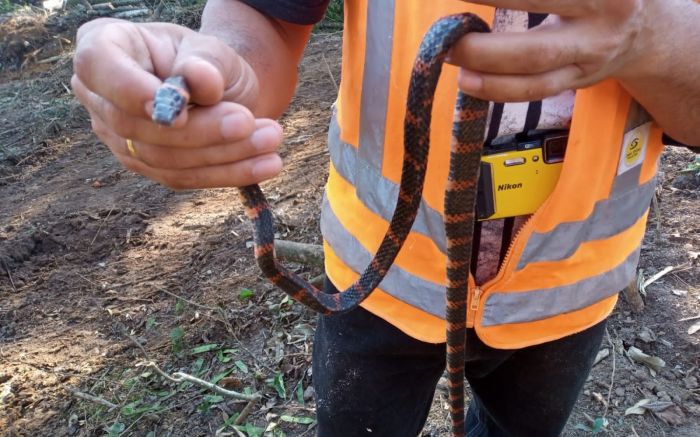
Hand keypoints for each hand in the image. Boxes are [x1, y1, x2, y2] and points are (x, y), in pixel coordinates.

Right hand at [72, 19, 282, 188]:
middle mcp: (100, 96)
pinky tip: (266, 164)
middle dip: (199, 130)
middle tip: (248, 122)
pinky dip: (228, 173)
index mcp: (104, 47)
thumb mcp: (212, 49)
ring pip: (162, 159)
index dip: (132, 91)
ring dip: (222, 155)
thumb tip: (197, 80)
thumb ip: (203, 62)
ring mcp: (118, 137)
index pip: (98, 66)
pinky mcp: (147, 166)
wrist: (220, 88)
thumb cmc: (208, 61)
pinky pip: (183, 178)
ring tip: (271, 138)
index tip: (180, 108)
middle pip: (136, 124)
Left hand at [449, 0, 652, 101]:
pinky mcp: (577, 82)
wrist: (649, 31)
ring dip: (487, 74)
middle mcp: (602, 25)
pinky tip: (470, 80)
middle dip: (485, 46)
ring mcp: (591, 61)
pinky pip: (534, 92)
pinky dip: (498, 89)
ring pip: (534, 77)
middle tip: (450, 35)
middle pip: (535, 48)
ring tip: (450, 58)